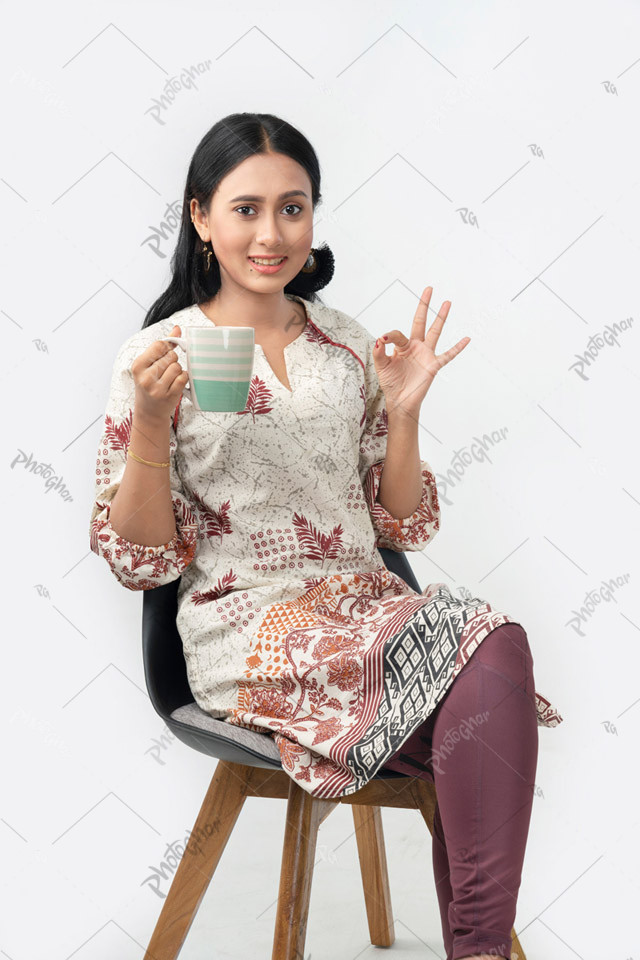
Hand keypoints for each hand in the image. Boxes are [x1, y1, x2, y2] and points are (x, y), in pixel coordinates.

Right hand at [131, 324, 188, 422]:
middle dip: (172, 361)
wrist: (149, 412)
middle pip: (171, 356)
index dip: (167, 347)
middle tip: (165, 371)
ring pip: (178, 367)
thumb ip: (163, 346)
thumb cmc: (149, 385)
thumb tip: (177, 328)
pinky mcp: (169, 396)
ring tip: (170, 378)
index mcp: (138, 366)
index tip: (166, 354)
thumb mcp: (149, 365)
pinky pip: (183, 378)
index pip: (159, 346)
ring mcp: (157, 388)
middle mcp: (145, 377)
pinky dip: (183, 378)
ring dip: (178, 370)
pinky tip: (176, 383)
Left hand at [373, 286, 469, 415]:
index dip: (390, 336)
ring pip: (435, 332)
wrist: (400, 401)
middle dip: (424, 305)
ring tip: (447, 302)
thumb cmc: (391, 383)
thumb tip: (379, 339)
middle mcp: (415, 346)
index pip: (398, 334)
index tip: (382, 341)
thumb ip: (379, 353)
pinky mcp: (433, 365)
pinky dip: (457, 348)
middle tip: (429, 289)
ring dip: (441, 317)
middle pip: (420, 321)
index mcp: (402, 346)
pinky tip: (467, 339)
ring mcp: (426, 354)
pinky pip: (448, 355)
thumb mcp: (381, 367)